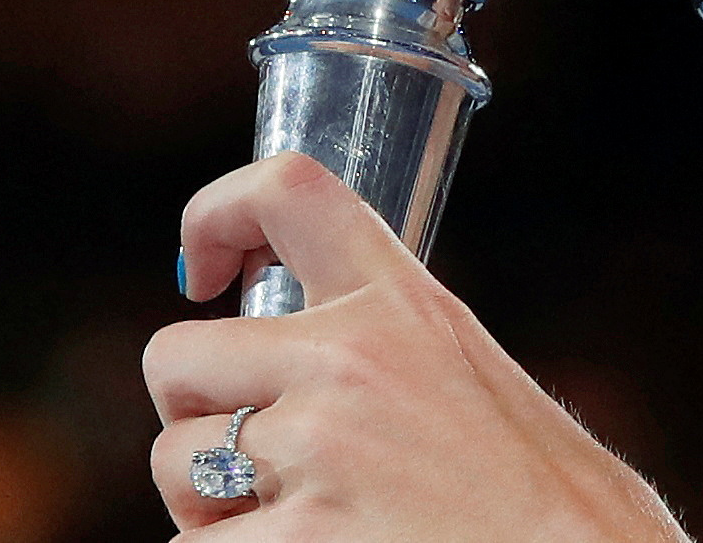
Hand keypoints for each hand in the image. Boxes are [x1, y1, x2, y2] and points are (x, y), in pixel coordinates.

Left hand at [146, 153, 685, 542]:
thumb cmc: (532, 494)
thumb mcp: (462, 373)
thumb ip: (375, 349)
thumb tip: (263, 364)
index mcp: (402, 304)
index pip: (287, 192)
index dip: (216, 211)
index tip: (201, 268)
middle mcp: (349, 362)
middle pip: (175, 356)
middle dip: (191, 410)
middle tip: (249, 451)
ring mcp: (317, 452)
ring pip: (170, 460)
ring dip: (204, 500)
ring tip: (289, 519)